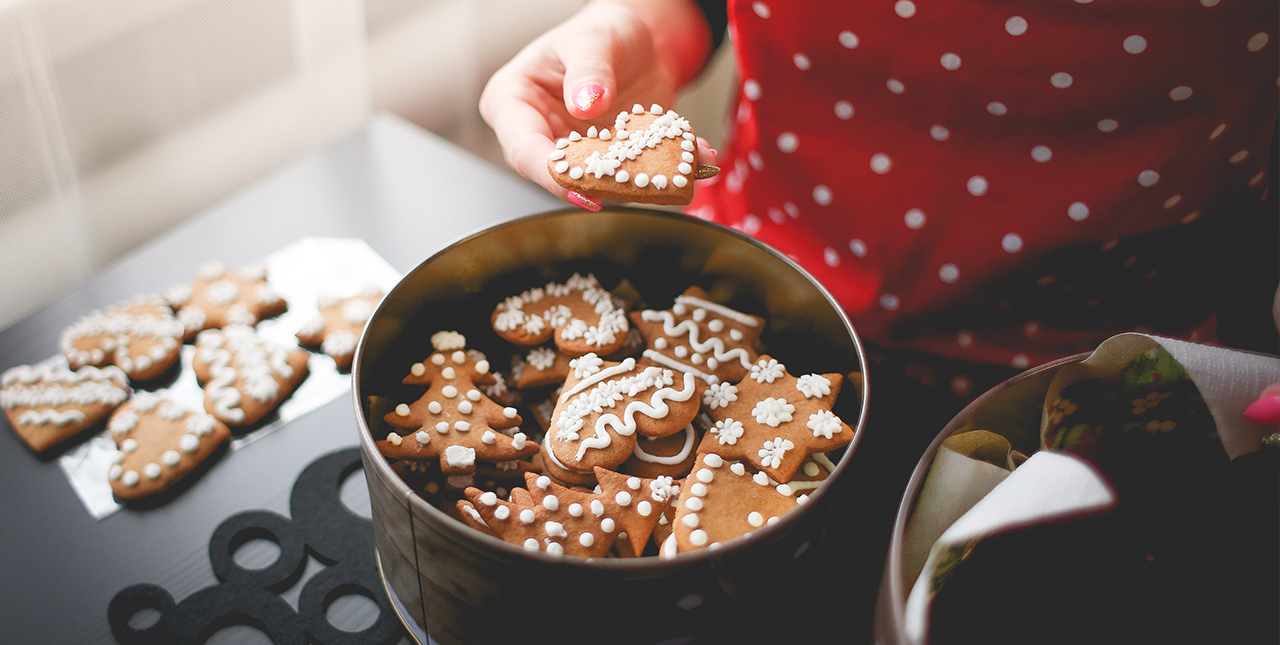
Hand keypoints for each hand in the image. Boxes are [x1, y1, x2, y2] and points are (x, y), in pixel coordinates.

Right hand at [479, 0, 712, 210]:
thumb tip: (586, 104)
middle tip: (637, 187)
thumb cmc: (605, 30)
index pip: (523, 149)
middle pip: (560, 174)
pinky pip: (634, 174)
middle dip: (600, 186)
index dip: (550, 173)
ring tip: (678, 172)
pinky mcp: (610, 162)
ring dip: (640, 182)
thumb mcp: (594, 39)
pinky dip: (666, 169)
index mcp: (513, 102)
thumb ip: (589, 70)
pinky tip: (696, 156)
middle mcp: (540, 133)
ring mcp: (576, 152)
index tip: (580, 186)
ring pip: (600, 182)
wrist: (642, 38)